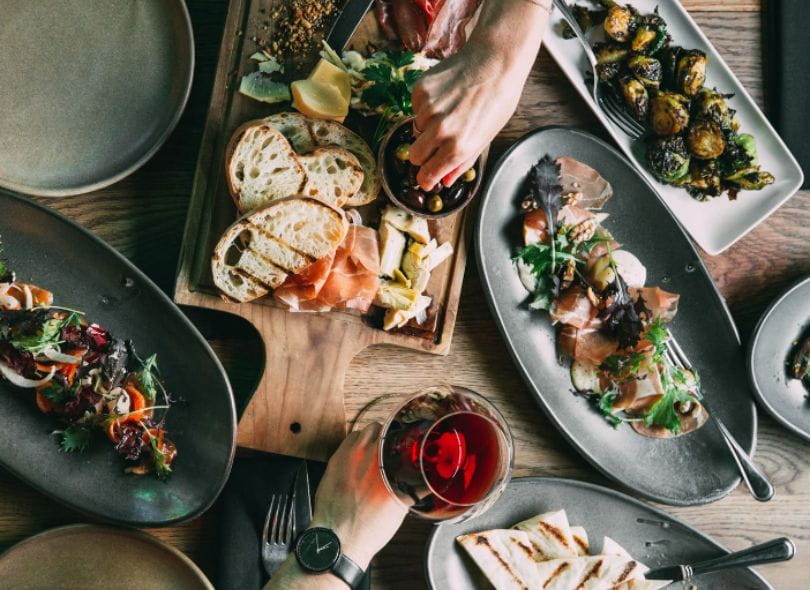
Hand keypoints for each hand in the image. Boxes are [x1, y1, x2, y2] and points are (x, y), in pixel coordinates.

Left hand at [309, 423, 407, 570]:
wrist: (338, 539)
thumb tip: (422, 479)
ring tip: (373, 452)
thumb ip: (411, 486)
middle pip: (377, 428)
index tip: (404, 438)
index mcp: (383, 461)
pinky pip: (346, 444)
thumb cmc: (367, 528)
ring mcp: (345, 456)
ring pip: (360, 433)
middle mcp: (363, 454)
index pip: (394, 430)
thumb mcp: (399, 506)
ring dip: (368, 438)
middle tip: (390, 447)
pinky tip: (358, 460)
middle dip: (385, 435)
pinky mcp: (333, 462)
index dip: (401, 432)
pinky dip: (353, 447)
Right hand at [408, 43, 527, 189]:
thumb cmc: (497, 100)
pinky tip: (445, 96)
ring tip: (449, 110)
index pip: (427, 175)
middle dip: (423, 155)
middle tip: (436, 144)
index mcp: (459, 147)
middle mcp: (441, 131)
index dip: (426, 179)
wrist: (496, 61)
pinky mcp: (421, 91)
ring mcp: (428, 110)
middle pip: (414, 156)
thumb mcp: (486, 137)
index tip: (427, 177)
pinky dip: (426, 106)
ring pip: (415, 130)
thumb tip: (445, 180)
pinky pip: (415, 108)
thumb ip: (463, 161)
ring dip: (427, 126)